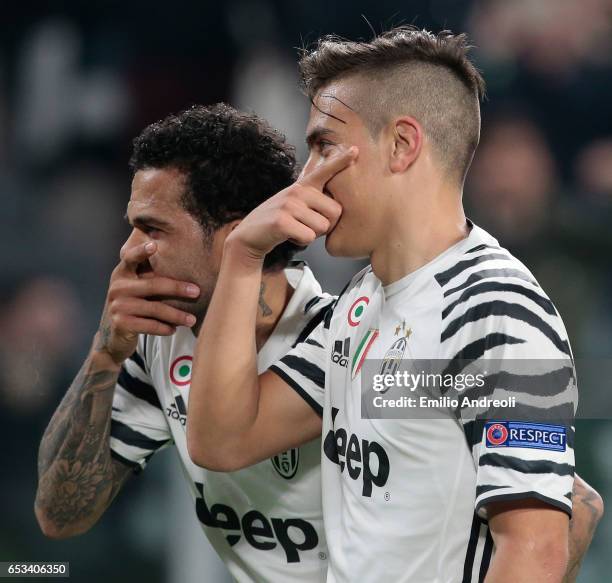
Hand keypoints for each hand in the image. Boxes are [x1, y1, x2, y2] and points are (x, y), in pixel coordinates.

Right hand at [95, 241, 199, 364]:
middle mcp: (117, 287)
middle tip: (197, 292)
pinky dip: (164, 328)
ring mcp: (118, 306)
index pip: (130, 258)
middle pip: (153, 285)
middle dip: (177, 288)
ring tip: (192, 319)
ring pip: (154, 308)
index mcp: (122, 273)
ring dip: (176, 315)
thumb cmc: (133, 306)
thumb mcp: (136, 288)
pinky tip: (174, 329)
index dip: (141, 251)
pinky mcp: (120, 323)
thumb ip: (150, 276)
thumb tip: (185, 264)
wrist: (113, 336)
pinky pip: (149, 325)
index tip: (154, 245)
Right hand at [227, 145, 357, 260]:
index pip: (325, 171)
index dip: (341, 161)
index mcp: (303, 186)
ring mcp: (288, 204)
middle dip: (326, 226)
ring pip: (323, 227)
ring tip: (296, 229)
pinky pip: (309, 237)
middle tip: (307, 225)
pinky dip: (301, 242)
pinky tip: (289, 236)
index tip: (355, 150)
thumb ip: (315, 201)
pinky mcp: (281, 221)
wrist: (250, 234)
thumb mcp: (297, 205)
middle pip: (335, 212)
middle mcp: (297, 191)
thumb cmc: (280, 222)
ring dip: (312, 235)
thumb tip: (339, 208)